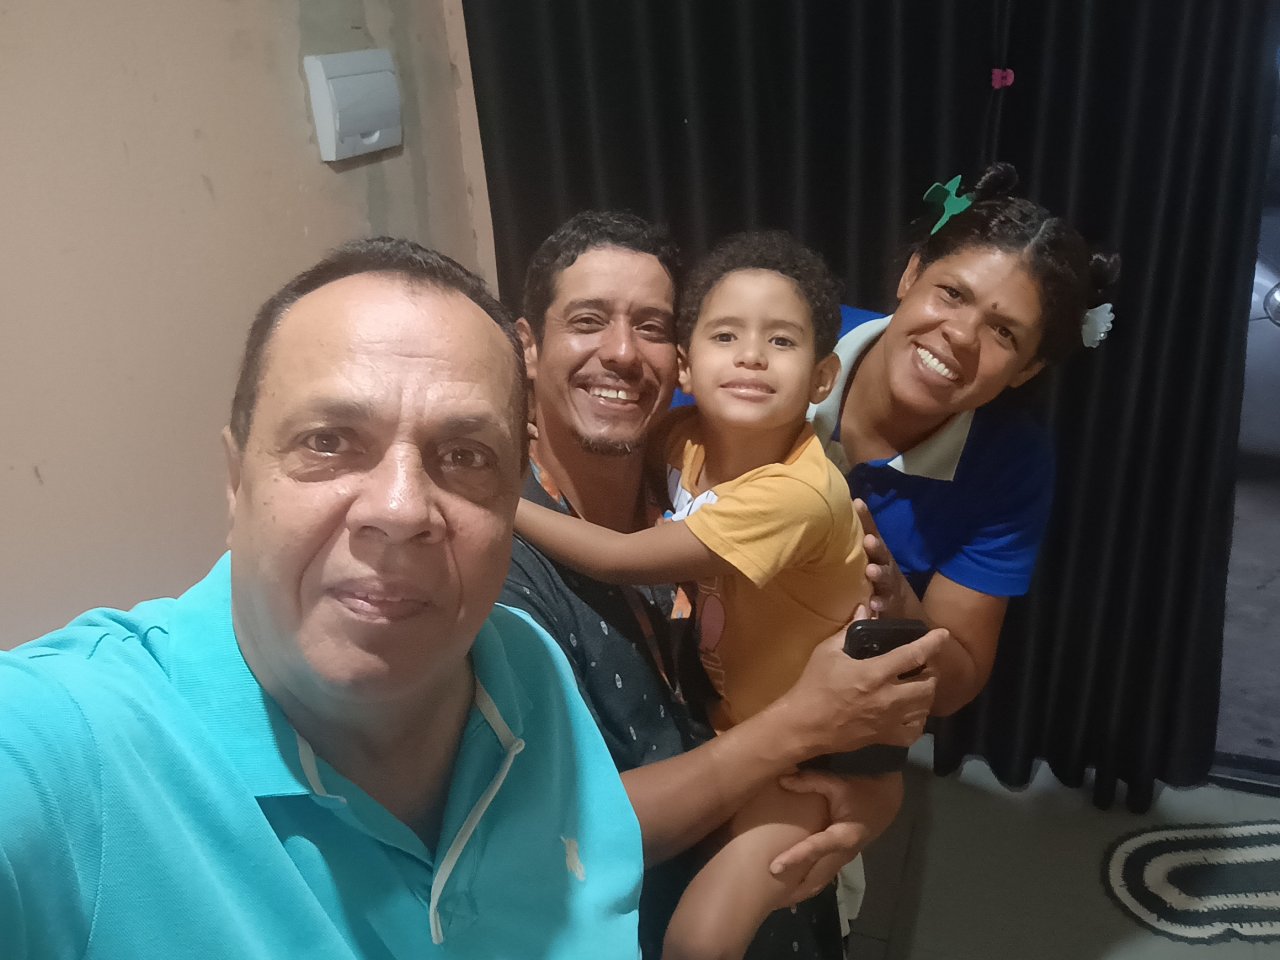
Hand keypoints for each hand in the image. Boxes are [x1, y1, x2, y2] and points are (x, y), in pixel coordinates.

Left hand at [769, 770, 904, 902]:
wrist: (887, 796)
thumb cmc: (863, 787)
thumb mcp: (837, 781)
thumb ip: (809, 781)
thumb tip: (782, 780)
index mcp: (844, 835)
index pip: (816, 848)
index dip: (795, 857)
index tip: (774, 868)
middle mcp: (844, 852)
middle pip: (817, 876)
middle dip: (795, 889)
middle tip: (771, 901)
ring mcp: (844, 856)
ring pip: (821, 879)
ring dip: (802, 890)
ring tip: (779, 901)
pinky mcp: (842, 856)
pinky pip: (824, 875)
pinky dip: (809, 884)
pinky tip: (795, 888)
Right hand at [774, 606, 944, 757]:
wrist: (804, 726)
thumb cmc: (814, 685)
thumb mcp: (827, 652)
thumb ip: (848, 630)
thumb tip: (865, 609)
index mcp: (875, 673)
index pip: (913, 655)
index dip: (932, 643)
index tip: (942, 634)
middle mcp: (888, 697)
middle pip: (928, 684)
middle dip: (930, 671)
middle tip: (923, 665)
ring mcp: (889, 720)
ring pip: (925, 707)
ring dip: (926, 694)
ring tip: (918, 685)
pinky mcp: (885, 738)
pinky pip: (915, 731)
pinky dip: (918, 721)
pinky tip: (910, 712)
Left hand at [854, 498, 914, 619]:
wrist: (903, 608)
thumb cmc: (878, 576)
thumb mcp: (870, 557)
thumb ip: (856, 541)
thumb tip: (839, 515)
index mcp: (878, 552)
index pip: (871, 531)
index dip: (865, 517)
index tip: (857, 503)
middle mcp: (885, 564)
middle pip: (881, 552)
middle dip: (875, 546)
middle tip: (868, 540)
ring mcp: (889, 584)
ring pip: (885, 577)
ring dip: (879, 573)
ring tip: (871, 570)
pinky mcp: (890, 603)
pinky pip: (885, 603)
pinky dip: (880, 603)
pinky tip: (874, 603)